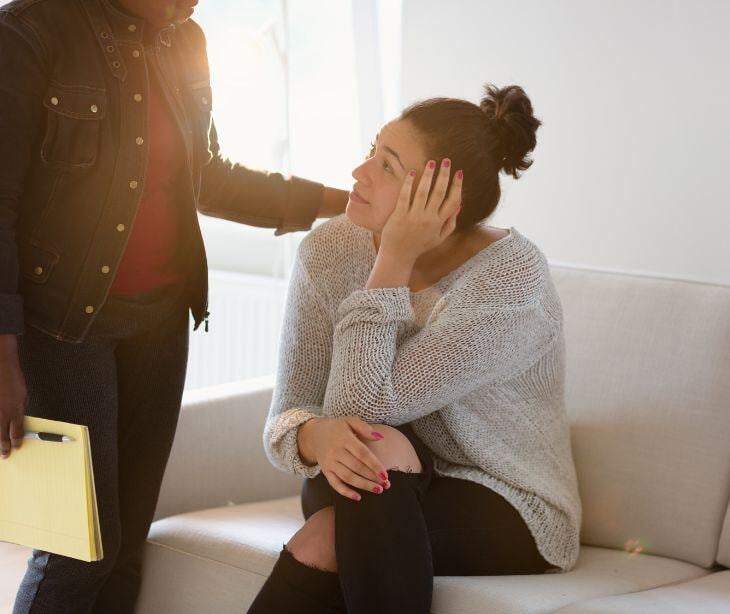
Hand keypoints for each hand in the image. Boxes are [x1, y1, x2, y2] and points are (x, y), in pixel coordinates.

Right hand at [0, 340, 26, 458]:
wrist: (1, 367)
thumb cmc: (13, 379)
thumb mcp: (24, 395)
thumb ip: (21, 409)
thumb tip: (19, 419)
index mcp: (15, 411)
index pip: (17, 432)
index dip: (17, 441)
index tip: (17, 446)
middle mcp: (2, 414)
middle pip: (2, 436)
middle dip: (4, 447)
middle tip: (5, 455)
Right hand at [298, 416, 389, 500]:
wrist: (314, 434)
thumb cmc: (337, 427)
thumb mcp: (349, 421)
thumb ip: (364, 428)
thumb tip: (380, 437)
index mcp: (344, 438)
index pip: (362, 454)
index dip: (374, 465)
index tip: (385, 475)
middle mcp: (336, 451)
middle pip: (356, 467)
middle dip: (372, 478)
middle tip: (386, 485)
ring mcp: (329, 463)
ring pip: (348, 477)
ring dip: (364, 485)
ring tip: (378, 490)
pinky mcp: (325, 471)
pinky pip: (335, 484)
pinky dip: (346, 492)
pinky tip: (358, 497)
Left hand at [380, 159, 462, 261]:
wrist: (398, 256)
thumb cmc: (419, 246)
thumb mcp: (439, 238)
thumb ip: (450, 223)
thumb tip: (459, 206)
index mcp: (439, 223)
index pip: (453, 201)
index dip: (457, 186)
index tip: (459, 172)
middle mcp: (428, 218)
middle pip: (439, 193)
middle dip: (444, 175)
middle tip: (446, 161)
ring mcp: (413, 216)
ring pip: (423, 192)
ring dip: (428, 176)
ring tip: (432, 162)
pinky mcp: (399, 215)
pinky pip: (405, 196)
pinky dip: (409, 183)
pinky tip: (412, 172)